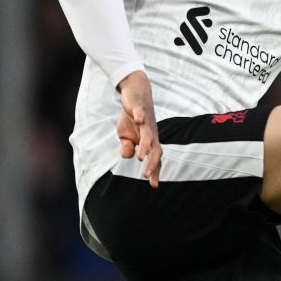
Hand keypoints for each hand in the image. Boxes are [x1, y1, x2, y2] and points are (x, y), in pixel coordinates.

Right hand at [116, 70, 161, 187]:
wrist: (135, 94)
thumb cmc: (132, 118)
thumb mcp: (125, 136)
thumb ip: (127, 148)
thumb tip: (128, 156)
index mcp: (149, 141)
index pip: (154, 158)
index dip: (154, 171)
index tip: (154, 186)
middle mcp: (151, 133)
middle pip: (156, 150)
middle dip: (152, 164)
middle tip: (146, 176)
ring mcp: (146, 121)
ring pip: (148, 135)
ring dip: (145, 147)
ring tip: (140, 157)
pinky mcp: (139, 109)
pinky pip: (141, 114)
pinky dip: (140, 117)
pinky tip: (138, 121)